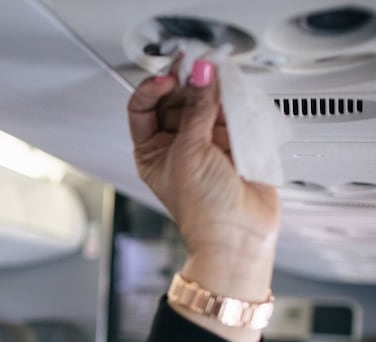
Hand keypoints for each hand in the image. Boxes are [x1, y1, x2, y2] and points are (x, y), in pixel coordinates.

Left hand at [127, 59, 280, 341]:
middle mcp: (176, 143)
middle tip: (200, 69)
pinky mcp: (232, 140)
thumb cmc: (204, 209)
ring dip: (212, 89)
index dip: (153, 88)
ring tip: (220, 80)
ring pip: (204, 101)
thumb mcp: (190, 153)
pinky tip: (234, 94)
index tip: (170, 77)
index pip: (143, 107)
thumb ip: (197, 110)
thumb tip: (200, 75)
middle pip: (176, 98)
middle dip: (187, 83)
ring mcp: (204, 141)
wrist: (240, 232)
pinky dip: (232, 100)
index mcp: (151, 150)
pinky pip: (230, 111)